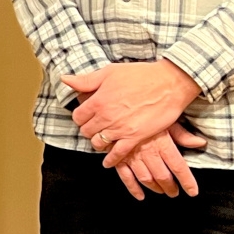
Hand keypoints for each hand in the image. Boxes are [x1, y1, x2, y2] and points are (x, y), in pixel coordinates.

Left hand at [65, 59, 201, 164]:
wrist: (169, 84)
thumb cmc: (140, 75)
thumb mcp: (109, 72)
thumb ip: (86, 80)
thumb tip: (65, 79)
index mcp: (98, 100)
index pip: (78, 116)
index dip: (80, 117)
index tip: (85, 116)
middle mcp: (106, 117)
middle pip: (86, 131)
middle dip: (88, 129)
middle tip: (94, 127)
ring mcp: (120, 129)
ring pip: (98, 143)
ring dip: (98, 142)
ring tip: (101, 139)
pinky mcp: (135, 138)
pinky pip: (118, 154)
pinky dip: (111, 160)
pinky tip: (108, 162)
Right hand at [110, 120, 209, 200]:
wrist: (117, 106)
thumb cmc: (144, 111)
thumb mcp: (166, 119)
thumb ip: (182, 135)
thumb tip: (200, 143)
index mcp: (162, 143)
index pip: (178, 167)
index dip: (187, 182)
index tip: (192, 191)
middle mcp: (148, 152)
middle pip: (163, 176)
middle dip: (170, 187)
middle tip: (174, 192)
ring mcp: (132, 156)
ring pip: (146, 178)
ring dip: (155, 187)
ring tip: (161, 190)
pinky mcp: (118, 157)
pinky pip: (125, 176)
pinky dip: (133, 188)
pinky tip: (140, 194)